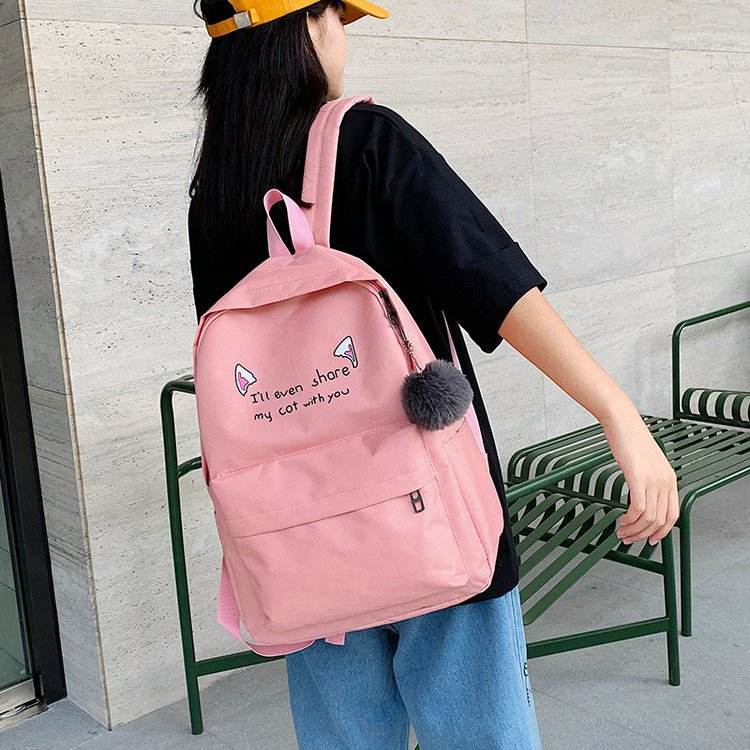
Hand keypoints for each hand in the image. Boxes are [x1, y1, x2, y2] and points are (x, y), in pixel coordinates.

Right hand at [600, 407, 679, 544]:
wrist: (622, 422)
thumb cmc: (630, 440)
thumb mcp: (646, 463)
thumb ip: (648, 481)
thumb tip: (641, 499)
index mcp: (670, 479)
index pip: (672, 515)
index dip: (662, 532)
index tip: (649, 539)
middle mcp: (665, 481)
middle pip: (659, 520)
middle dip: (643, 535)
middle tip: (629, 538)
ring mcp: (653, 480)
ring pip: (648, 518)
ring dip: (634, 529)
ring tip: (622, 531)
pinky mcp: (638, 477)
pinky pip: (638, 508)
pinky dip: (630, 519)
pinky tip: (621, 519)